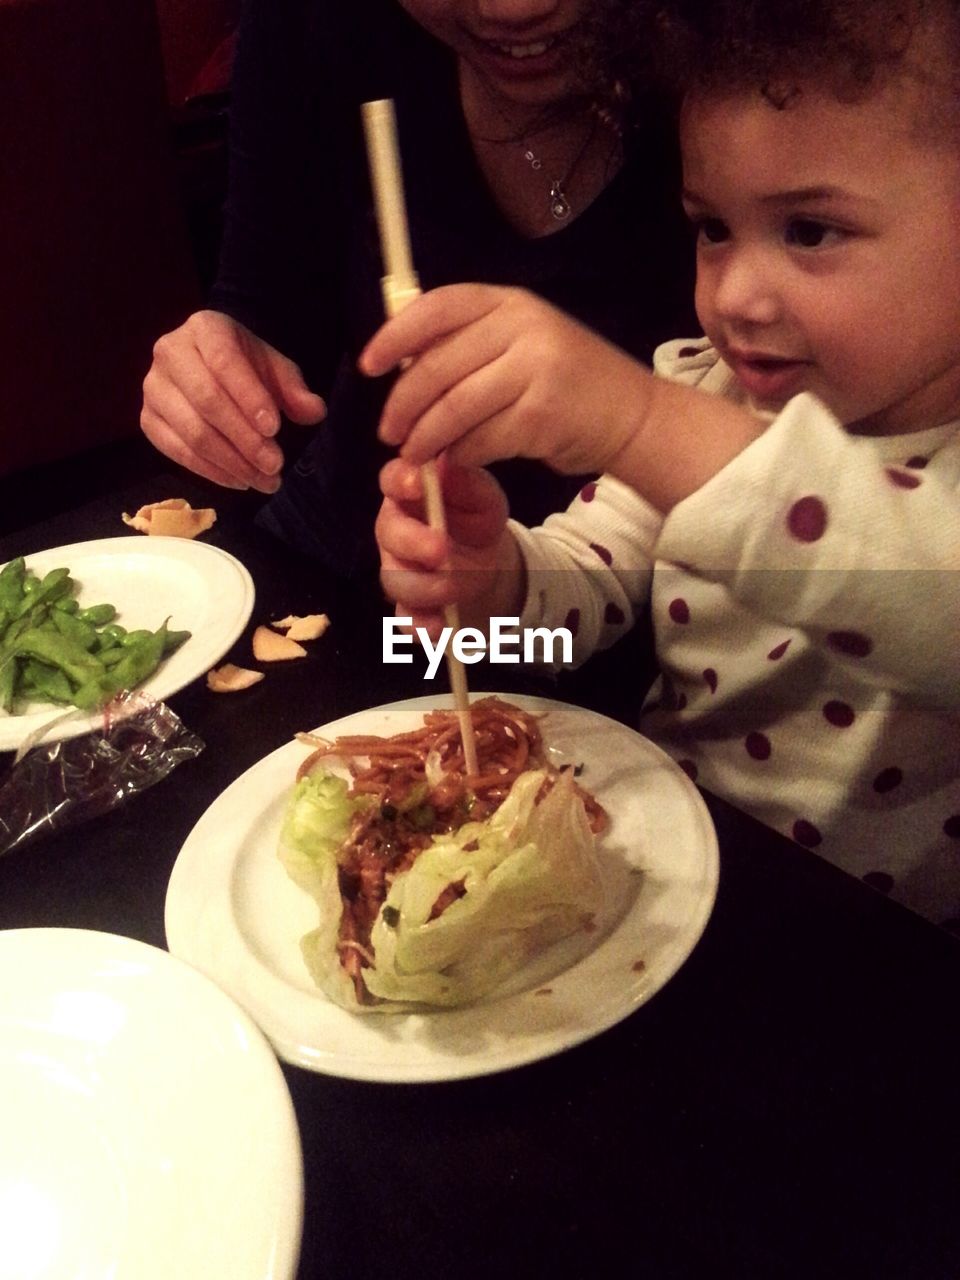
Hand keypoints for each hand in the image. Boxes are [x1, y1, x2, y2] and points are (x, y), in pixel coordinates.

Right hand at [141, 310, 325, 492]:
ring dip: (232, 462)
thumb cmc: (246, 367)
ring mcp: (153, 388)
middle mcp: (169, 352)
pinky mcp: (147, 419)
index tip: (274, 428)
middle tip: (275, 465)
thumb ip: (295, 389)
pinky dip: (211, 472)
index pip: (224, 361)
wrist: (208, 369)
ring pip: (192, 431)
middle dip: (245, 438)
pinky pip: (176, 451)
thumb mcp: (275, 370)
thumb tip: (314, 411)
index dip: (249, 396)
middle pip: (206, 400)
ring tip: (265, 481)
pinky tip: (240, 481)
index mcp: (204, 328)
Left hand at [359, 285, 649, 474]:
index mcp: (511, 303)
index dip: (394, 336)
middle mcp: (524, 328)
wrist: (632, 416)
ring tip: (413, 454)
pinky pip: (480, 439)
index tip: (368, 365)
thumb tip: (403, 366)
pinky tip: (457, 459)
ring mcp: (536, 370)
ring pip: (454, 407)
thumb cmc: (568, 384)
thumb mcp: (524, 343)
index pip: (437, 307)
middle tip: (388, 431)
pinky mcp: (541, 415)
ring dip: (425, 437)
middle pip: (438, 365)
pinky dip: (461, 454)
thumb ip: (471, 345)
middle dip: (403, 404)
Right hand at [376, 457, 520, 638]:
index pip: (391, 479)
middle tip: (441, 550)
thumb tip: (447, 467)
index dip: (399, 481)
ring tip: (457, 586)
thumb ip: (469, 483)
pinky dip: (420, 626)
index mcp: (408, 495)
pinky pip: (404, 618)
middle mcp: (394, 530)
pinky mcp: (408, 606)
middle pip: (387, 534)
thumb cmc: (477, 519)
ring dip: (426, 586)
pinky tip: (438, 627)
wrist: (489, 563)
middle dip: (413, 542)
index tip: (417, 484)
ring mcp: (397, 570)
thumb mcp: (485, 498)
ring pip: (395, 579)